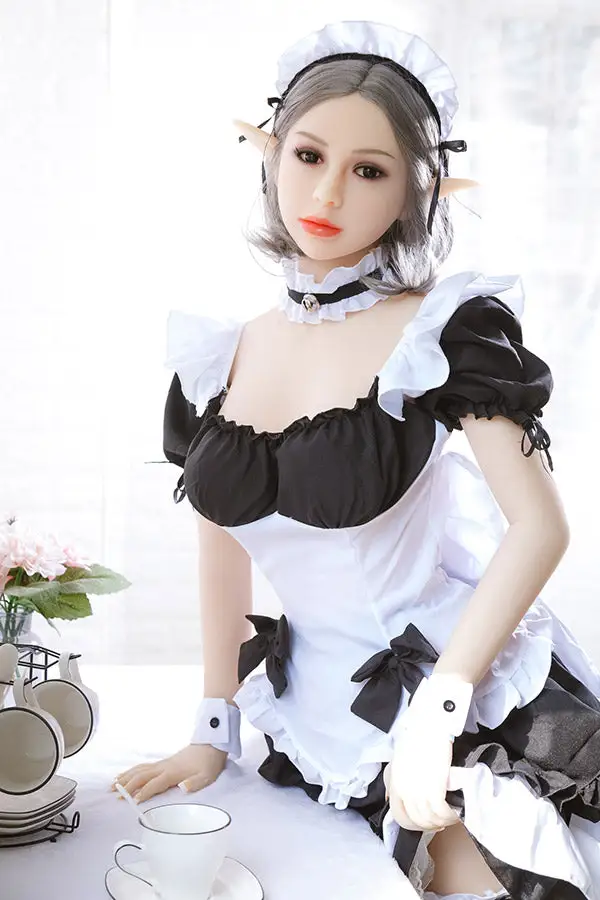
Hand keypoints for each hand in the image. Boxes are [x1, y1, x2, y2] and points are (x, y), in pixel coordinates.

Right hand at [111, 744, 226, 803]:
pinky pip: (144, 767)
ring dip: (126, 777)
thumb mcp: (207, 776)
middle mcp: (165, 767)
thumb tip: (182, 788)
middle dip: (127, 785)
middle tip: (114, 795)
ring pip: (140, 769)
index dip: (144, 793)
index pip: (154, 784)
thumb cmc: (209, 762)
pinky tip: (127, 774)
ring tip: (113, 785)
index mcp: (173, 772)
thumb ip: (194, 784)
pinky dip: (132, 771)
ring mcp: (163, 763)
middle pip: (141, 775)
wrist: (212, 743)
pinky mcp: (164, 762)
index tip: (133, 802)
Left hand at [385, 727, 459, 831]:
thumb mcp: (398, 759)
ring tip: (451, 814)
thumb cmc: (417, 737)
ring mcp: (418, 792)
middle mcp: (404, 791)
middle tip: (441, 820)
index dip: (413, 824)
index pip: (399, 817)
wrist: (430, 723)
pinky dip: (450, 815)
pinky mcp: (434, 790)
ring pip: (430, 819)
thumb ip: (393, 779)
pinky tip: (456, 811)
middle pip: (416, 822)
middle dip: (429, 825)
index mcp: (394, 784)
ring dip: (443, 820)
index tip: (424, 822)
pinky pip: (442, 813)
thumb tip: (390, 798)